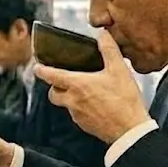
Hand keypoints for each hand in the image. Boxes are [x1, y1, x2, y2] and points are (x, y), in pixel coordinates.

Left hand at [34, 30, 149, 143]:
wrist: (130, 131)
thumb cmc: (124, 101)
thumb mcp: (119, 70)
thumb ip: (109, 50)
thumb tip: (103, 35)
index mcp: (77, 85)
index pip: (51, 76)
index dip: (42, 70)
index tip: (37, 67)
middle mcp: (73, 101)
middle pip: (53, 93)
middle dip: (54, 86)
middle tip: (62, 81)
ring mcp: (77, 115)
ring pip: (65, 104)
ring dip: (69, 97)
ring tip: (85, 91)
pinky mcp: (85, 126)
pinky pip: (76, 114)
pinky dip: (80, 108)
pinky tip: (95, 104)